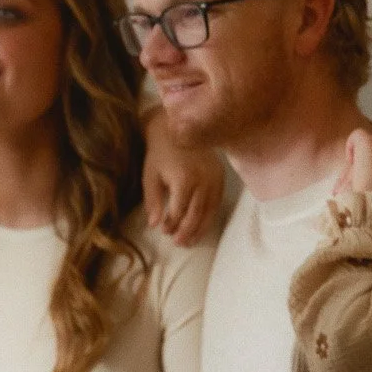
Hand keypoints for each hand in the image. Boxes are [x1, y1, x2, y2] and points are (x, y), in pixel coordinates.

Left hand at [141, 107, 223, 244]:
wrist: (178, 128)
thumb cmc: (160, 153)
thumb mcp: (150, 175)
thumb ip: (153, 200)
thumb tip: (154, 225)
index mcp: (184, 179)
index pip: (179, 211)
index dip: (172, 224)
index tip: (164, 232)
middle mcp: (203, 180)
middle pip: (196, 214)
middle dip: (186, 231)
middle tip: (178, 243)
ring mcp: (214, 179)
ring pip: (209, 211)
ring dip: (200, 229)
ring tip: (190, 241)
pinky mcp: (220, 177)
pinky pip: (217, 202)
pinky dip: (209, 217)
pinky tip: (202, 226)